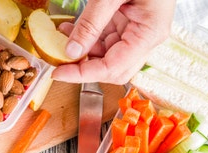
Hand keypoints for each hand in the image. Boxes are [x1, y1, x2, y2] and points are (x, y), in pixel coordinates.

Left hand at [52, 0, 175, 83]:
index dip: (83, 74)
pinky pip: (107, 40)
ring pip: (108, 56)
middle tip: (59, 62)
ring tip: (61, 39)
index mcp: (149, 33)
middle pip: (113, 69)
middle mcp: (147, 37)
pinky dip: (88, 39)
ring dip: (83, 52)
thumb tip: (71, 52)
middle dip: (84, 68)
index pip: (113, 68)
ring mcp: (139, 31)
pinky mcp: (129, 23)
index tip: (58, 72)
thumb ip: (91, 23)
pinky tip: (71, 30)